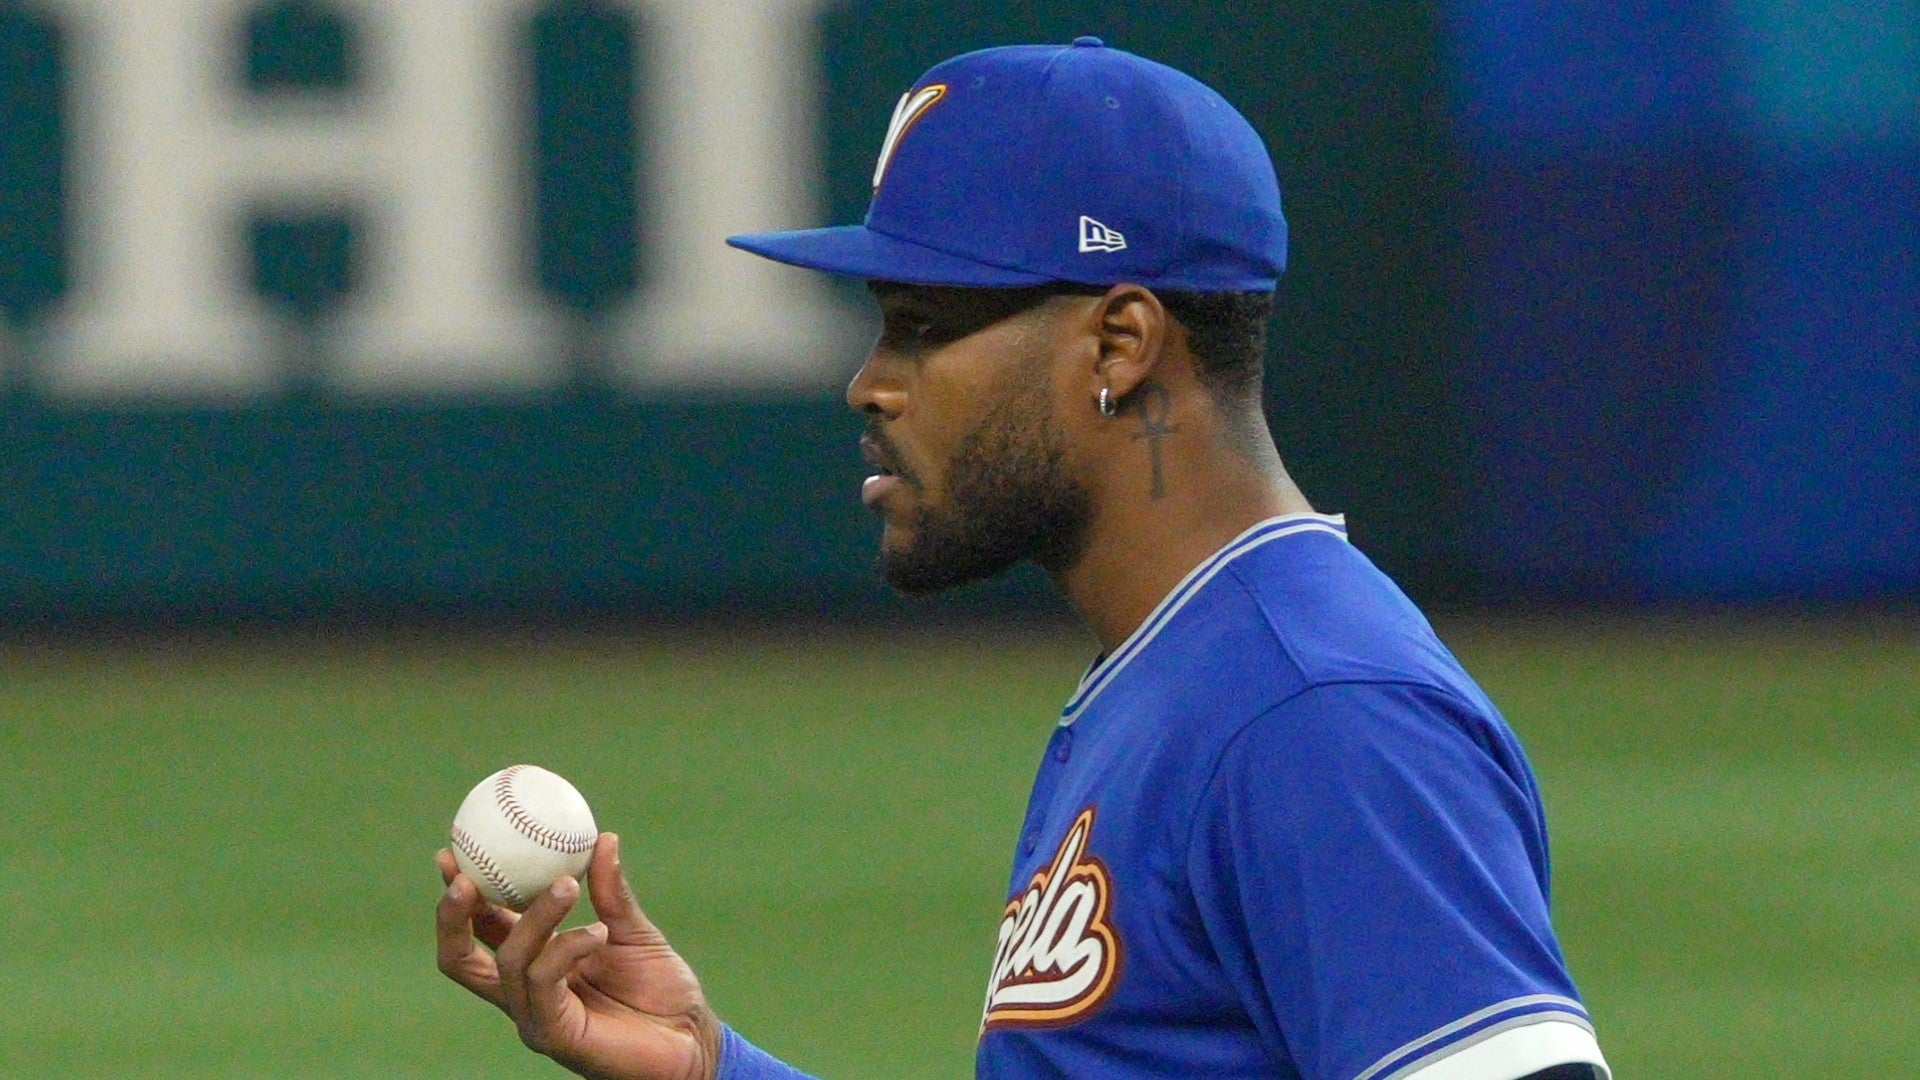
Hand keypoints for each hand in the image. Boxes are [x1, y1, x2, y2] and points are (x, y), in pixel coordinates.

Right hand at [436, 833, 721, 1079]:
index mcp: (535, 963)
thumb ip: (612, 892)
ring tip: (567, 884)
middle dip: (453, 917)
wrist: (690, 1037)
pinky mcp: (553, 1035)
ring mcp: (534, 1016)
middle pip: (460, 959)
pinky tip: (598, 932)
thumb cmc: (660, 988)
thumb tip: (604, 837)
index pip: (484, 928)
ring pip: (510, 961)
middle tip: (463, 876)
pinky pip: (544, 983)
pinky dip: (566, 948)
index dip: (462, 893)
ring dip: (535, 916)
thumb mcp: (633, 930)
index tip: (451, 851)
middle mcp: (524, 992)